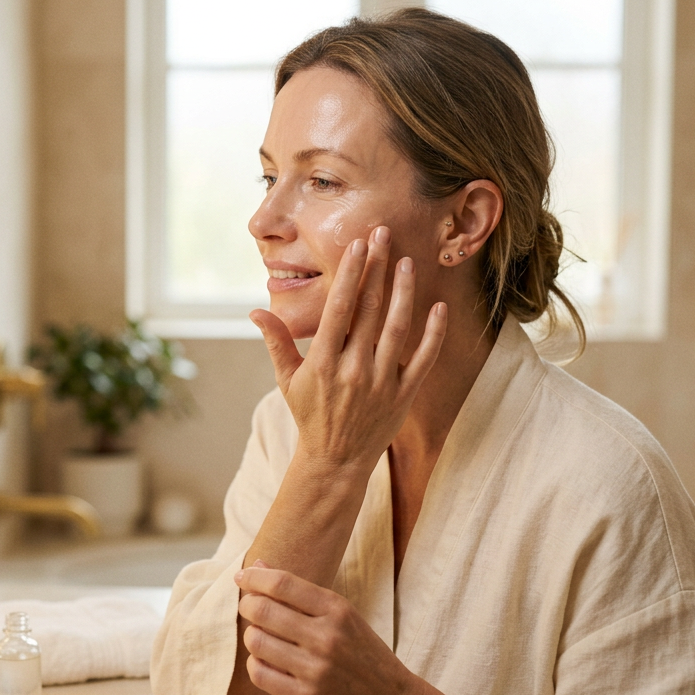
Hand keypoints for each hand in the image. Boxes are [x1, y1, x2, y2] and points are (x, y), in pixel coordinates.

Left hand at [234, 562, 479, 694]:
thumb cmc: (363, 653)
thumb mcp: (343, 615)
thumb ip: (301, 592)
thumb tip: (258, 565)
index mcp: (338, 610)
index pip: (282, 584)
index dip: (254, 578)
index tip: (241, 577)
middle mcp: (326, 637)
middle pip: (263, 610)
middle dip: (247, 605)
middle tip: (249, 607)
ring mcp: (316, 670)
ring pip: (256, 642)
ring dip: (251, 636)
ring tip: (261, 636)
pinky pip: (259, 674)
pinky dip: (255, 664)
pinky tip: (265, 661)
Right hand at [250, 227, 446, 476]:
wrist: (335, 461)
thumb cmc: (309, 415)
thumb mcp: (286, 380)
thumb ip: (276, 343)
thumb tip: (255, 310)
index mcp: (323, 362)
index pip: (339, 308)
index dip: (350, 273)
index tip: (357, 244)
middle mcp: (353, 369)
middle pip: (370, 309)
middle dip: (377, 268)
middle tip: (384, 234)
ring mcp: (381, 382)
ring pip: (398, 328)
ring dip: (405, 292)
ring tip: (408, 261)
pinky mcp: (403, 394)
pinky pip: (423, 359)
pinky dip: (433, 333)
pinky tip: (439, 307)